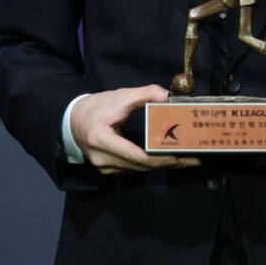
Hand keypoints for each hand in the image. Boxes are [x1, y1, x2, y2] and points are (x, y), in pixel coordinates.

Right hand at [70, 84, 199, 174]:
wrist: (73, 121)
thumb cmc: (96, 107)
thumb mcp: (119, 96)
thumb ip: (144, 94)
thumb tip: (168, 96)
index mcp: (103, 140)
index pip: (136, 156)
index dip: (160, 157)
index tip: (180, 155)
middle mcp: (103, 159)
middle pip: (141, 166)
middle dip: (169, 162)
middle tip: (193, 158)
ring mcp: (105, 167)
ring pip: (139, 170)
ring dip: (162, 165)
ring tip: (186, 159)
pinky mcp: (109, 169)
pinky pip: (134, 169)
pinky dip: (151, 164)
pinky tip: (167, 159)